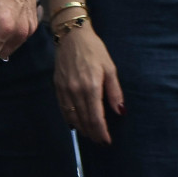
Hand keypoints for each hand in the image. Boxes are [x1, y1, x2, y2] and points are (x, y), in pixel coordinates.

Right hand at [52, 22, 124, 143]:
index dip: (102, 133)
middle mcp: (76, 91)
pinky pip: (63, 108)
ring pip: (72, 117)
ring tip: (90, 135)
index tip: (107, 141)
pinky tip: (75, 124)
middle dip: (93, 134)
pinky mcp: (57, 86)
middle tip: (100, 141)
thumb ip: (115, 91)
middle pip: (84, 120)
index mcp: (91, 87)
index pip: (96, 118)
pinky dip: (69, 119)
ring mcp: (64, 89)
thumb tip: (120, 111)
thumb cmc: (94, 50)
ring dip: (81, 129)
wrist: (71, 35)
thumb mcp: (110, 68)